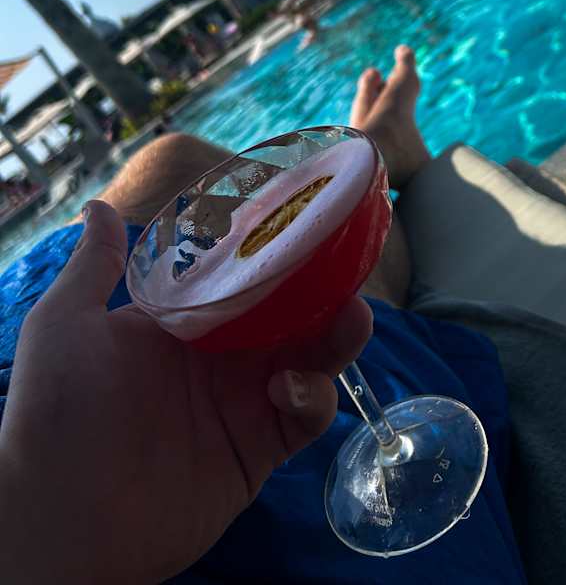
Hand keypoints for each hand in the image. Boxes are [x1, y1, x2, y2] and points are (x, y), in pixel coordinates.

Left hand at [0, 200, 371, 583]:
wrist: (61, 519)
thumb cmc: (55, 412)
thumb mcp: (65, 324)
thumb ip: (95, 265)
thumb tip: (100, 205)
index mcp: (184, 322)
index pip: (244, 278)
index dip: (278, 253)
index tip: (309, 222)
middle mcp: (220, 358)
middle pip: (290, 315)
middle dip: (324, 291)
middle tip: (348, 269)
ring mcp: (242, 403)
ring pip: (311, 360)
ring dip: (337, 337)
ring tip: (352, 316)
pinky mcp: (259, 450)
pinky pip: (305, 416)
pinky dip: (313, 397)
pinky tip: (289, 388)